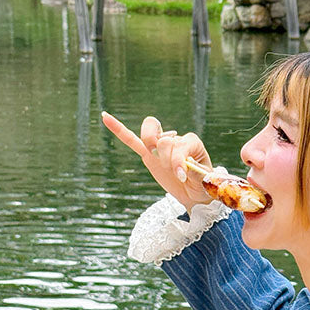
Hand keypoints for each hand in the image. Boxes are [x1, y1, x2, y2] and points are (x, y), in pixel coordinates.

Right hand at [102, 111, 216, 210]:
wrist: (194, 193)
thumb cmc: (202, 186)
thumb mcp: (204, 181)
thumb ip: (196, 173)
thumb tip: (186, 168)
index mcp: (192, 143)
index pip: (180, 144)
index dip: (178, 160)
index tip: (182, 177)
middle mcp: (176, 140)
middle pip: (164, 139)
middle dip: (167, 157)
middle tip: (174, 172)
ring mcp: (160, 146)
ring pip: (151, 134)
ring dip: (152, 145)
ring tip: (159, 160)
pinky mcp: (148, 154)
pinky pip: (132, 140)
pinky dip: (118, 129)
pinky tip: (105, 116)